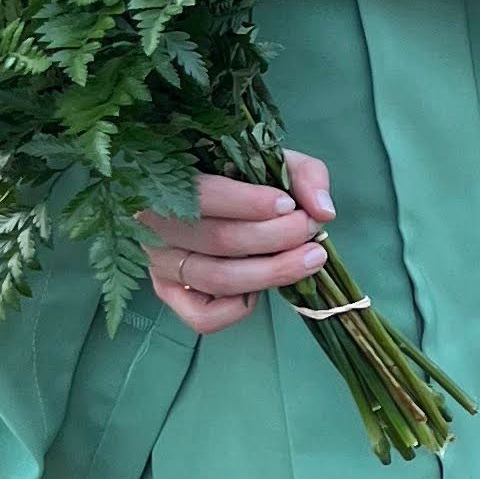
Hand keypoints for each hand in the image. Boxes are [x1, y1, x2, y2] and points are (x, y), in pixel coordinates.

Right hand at [141, 148, 333, 336]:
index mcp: (170, 180)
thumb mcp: (272, 162)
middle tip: (311, 229)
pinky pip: (202, 316)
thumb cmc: (241, 177)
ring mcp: (160, 263)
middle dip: (277, 237)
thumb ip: (303, 175)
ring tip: (311, 258)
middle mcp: (156, 224)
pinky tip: (261, 289)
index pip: (206, 196)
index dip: (251, 204)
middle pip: (219, 239)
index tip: (289, 205)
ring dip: (272, 272)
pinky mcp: (169, 293)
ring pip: (216, 278)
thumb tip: (323, 211)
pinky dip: (237, 308)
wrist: (211, 197)